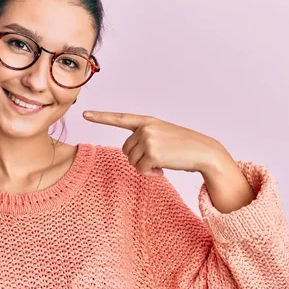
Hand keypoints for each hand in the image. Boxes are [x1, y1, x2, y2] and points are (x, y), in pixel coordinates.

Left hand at [83, 111, 228, 176]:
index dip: (101, 117)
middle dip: (138, 158)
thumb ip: (144, 137)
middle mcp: (145, 128)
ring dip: (145, 167)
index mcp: (147, 121)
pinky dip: (150, 173)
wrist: (204, 151)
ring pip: (132, 161)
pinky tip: (163, 169)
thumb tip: (130, 154)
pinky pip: (140, 170)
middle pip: (126, 149)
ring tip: (162, 162)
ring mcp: (148, 140)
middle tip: (156, 158)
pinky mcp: (152, 153)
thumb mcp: (162, 134)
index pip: (120, 118)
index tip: (85, 114)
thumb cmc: (184, 146)